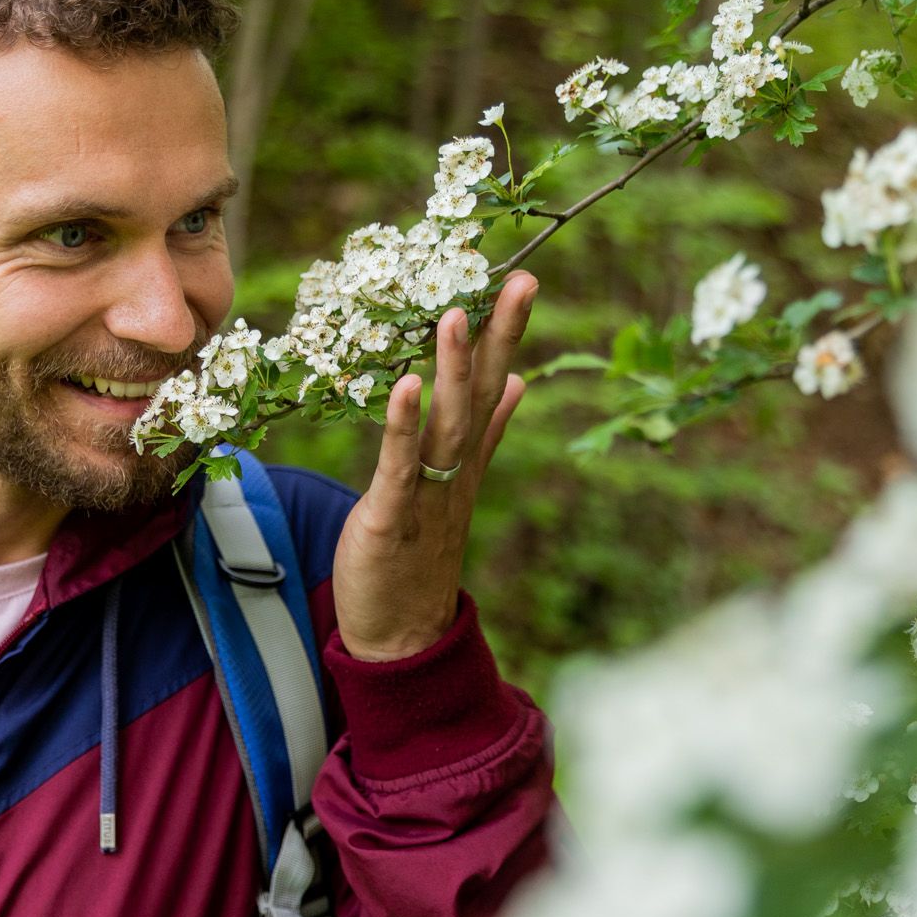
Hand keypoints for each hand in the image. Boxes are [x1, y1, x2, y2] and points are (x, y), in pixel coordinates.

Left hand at [329, 272, 535, 660]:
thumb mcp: (455, 486)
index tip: (525, 280)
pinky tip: (406, 385)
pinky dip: (404, 426)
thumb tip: (516, 384)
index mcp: (467, 459)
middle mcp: (455, 471)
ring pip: (447, 424)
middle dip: (500, 337)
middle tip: (522, 280)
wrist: (402, 636)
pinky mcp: (391, 517)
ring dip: (453, 370)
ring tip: (455, 314)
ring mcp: (427, 494)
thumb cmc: (419, 557)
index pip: (493, 385)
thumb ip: (488, 435)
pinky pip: (400, 466)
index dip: (508, 334)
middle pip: (482, 395)